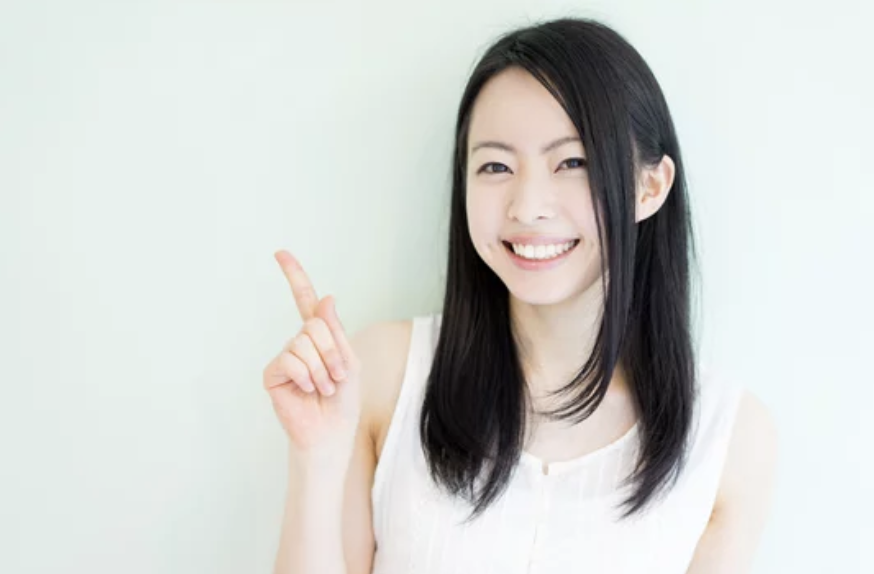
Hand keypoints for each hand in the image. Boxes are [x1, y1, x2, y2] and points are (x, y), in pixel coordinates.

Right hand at [262, 250, 361, 456]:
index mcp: (319, 336)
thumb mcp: (349, 360)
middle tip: (337, 378)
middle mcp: (298, 342)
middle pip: (315, 325)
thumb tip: (326, 297)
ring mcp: (284, 356)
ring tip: (324, 388)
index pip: (304, 300)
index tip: (280, 253)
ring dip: (322, 369)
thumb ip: (336, 330)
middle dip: (333, 352)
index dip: (294, 275)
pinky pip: (290, 360)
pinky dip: (306, 376)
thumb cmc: (343, 399)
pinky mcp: (273, 373)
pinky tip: (306, 391)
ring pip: (304, 343)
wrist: (332, 431)